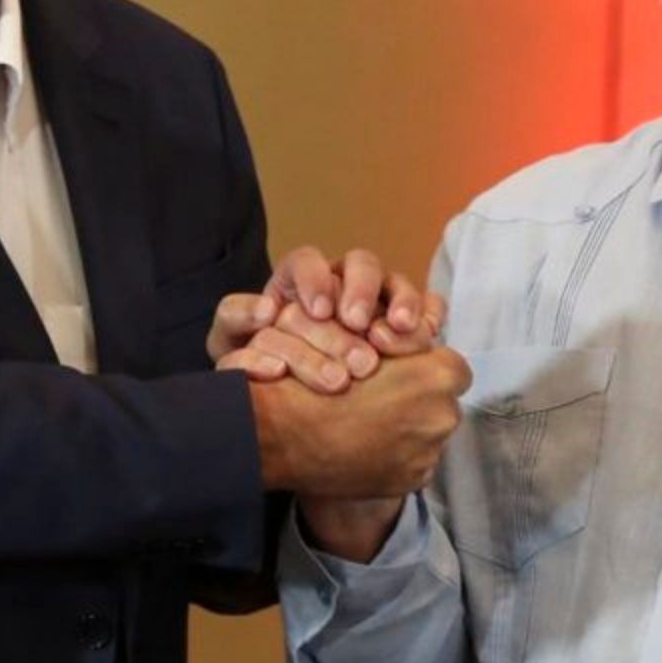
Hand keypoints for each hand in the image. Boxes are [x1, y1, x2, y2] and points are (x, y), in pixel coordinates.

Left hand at [206, 245, 442, 390]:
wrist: (283, 401)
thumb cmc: (257, 362)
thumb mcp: (233, 341)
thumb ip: (236, 319)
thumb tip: (264, 311)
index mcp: (298, 281)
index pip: (307, 261)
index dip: (314, 278)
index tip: (318, 310)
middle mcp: (341, 285)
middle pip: (360, 264)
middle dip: (361, 290)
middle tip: (356, 322)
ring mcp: (376, 304)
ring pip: (396, 284)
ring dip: (400, 302)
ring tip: (397, 328)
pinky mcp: (401, 328)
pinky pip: (425, 308)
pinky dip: (429, 315)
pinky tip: (427, 332)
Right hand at [250, 347, 471, 498]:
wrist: (288, 434)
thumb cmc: (321, 379)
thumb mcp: (364, 340)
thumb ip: (404, 343)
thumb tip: (421, 346)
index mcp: (438, 377)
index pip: (454, 368)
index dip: (427, 367)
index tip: (402, 372)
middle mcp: (443, 416)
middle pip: (444, 402)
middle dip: (422, 399)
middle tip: (384, 398)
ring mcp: (429, 452)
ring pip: (430, 433)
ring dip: (410, 428)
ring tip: (371, 423)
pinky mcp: (414, 480)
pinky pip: (417, 461)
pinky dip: (399, 455)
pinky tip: (368, 446)